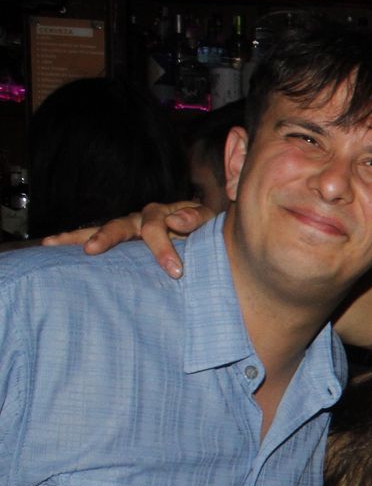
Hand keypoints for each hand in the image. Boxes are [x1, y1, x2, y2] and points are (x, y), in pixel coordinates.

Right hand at [41, 200, 212, 278]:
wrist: (200, 229)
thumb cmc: (201, 226)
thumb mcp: (205, 219)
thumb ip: (195, 217)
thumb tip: (176, 222)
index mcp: (160, 214)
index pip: (156, 228)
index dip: (163, 249)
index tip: (175, 271)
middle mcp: (138, 220)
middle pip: (119, 225)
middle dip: (105, 236)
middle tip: (91, 249)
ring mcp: (127, 230)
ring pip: (100, 230)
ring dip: (76, 237)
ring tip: (52, 243)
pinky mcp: (121, 243)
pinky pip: (95, 240)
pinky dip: (74, 242)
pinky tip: (53, 249)